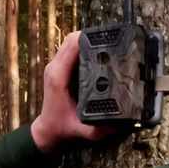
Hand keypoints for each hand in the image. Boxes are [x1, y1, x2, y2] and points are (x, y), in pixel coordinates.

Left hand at [31, 32, 114, 152]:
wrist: (48, 131)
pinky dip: (83, 47)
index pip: (72, 45)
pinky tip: (97, 52)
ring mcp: (55, 67)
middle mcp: (55, 68)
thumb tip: (120, 123)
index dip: (90, 38)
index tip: (107, 39)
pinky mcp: (59, 68)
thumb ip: (100, 128)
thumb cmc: (62, 128)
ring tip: (106, 44)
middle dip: (92, 36)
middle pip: (72, 39)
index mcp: (58, 77)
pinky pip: (71, 49)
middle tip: (111, 40)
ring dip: (87, 40)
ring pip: (71, 42)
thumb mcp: (83, 131)